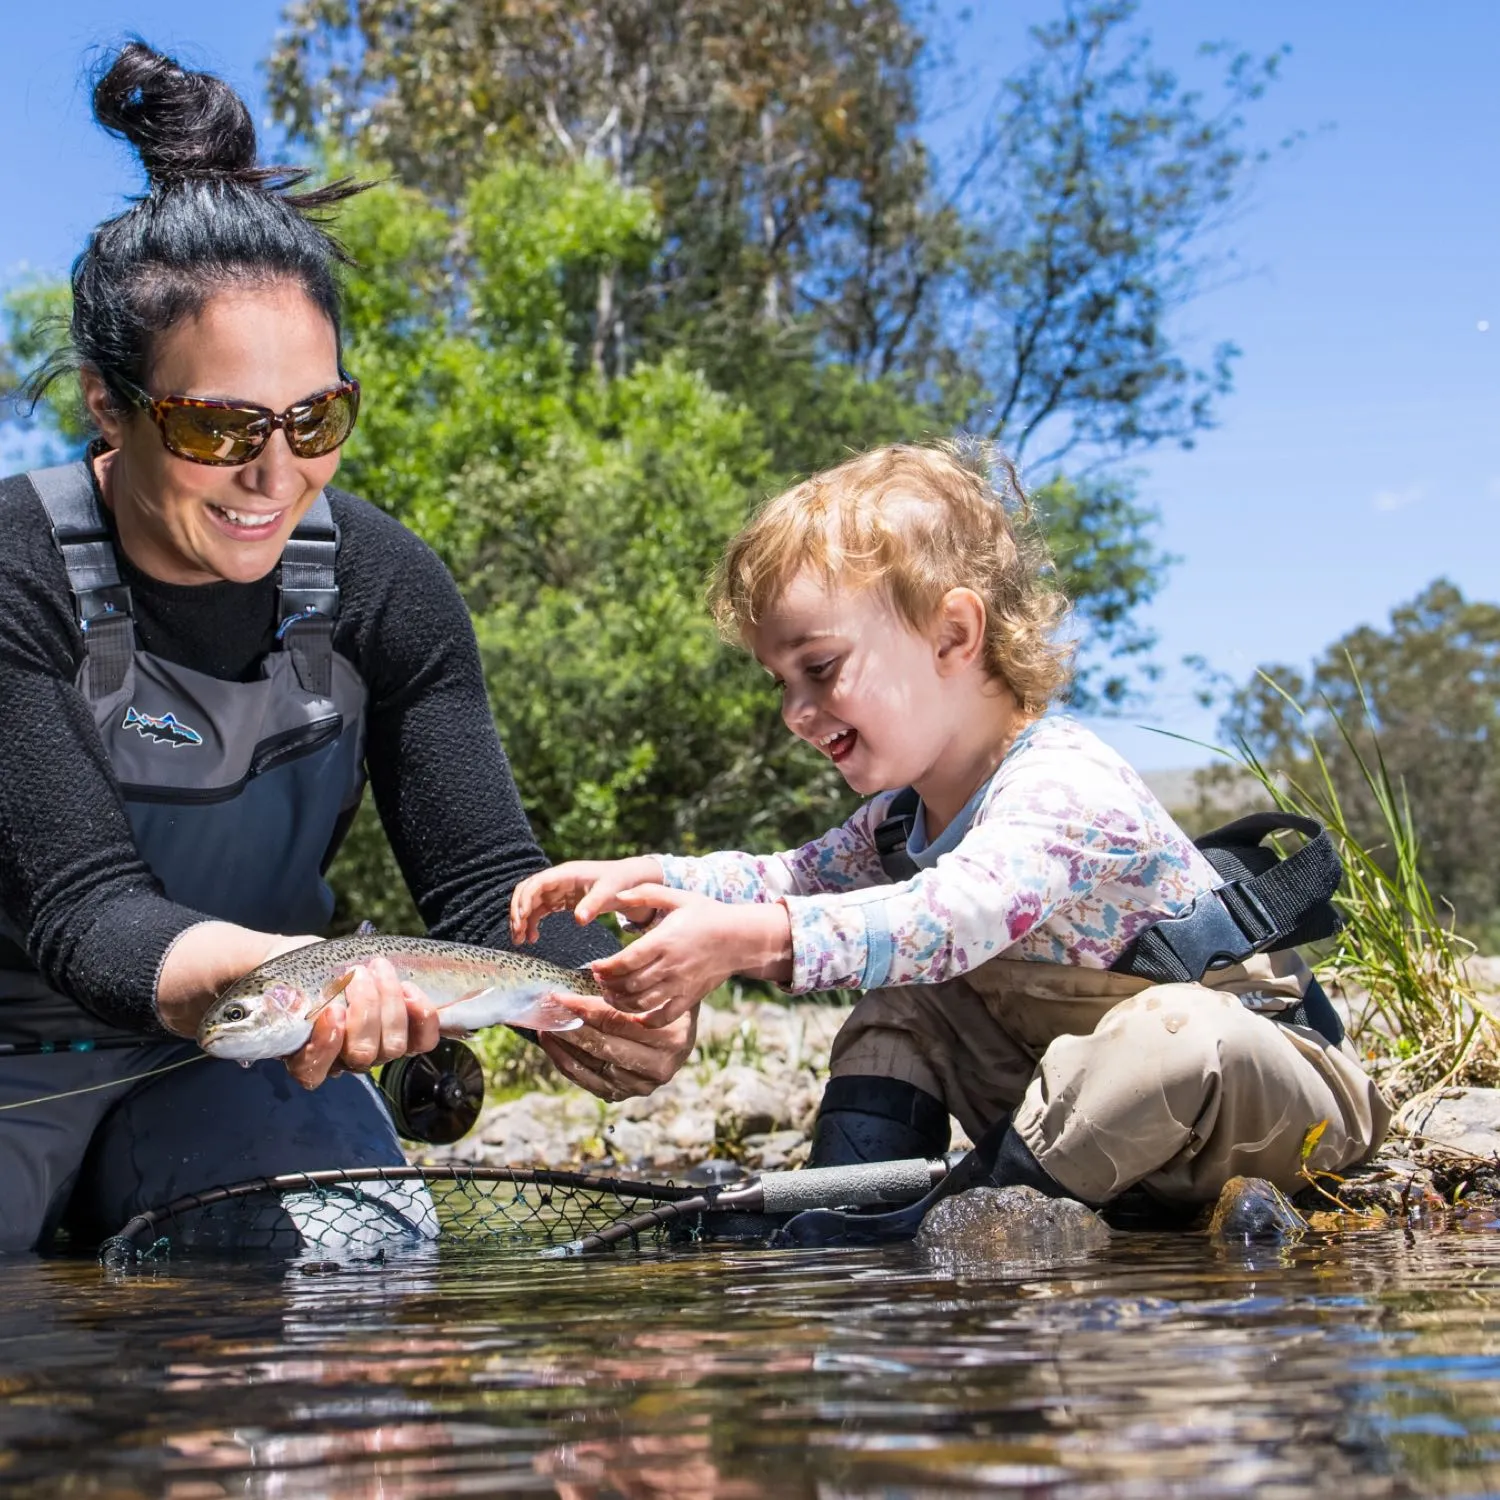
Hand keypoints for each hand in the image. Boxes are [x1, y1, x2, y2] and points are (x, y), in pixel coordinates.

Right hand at [284, 953, 441, 1089]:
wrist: (331, 962)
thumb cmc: (303, 973)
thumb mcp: (285, 981)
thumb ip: (286, 996)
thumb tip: (292, 1001)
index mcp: (306, 1054)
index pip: (312, 1070)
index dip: (325, 1045)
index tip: (331, 1009)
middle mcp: (344, 1060)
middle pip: (362, 1054)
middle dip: (365, 1008)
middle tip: (357, 972)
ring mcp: (378, 1050)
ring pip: (394, 1046)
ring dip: (390, 1002)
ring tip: (378, 968)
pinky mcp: (407, 1036)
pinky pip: (423, 1041)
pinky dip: (421, 1015)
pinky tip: (408, 987)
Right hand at [510, 856, 665, 944]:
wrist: (629, 880)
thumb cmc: (620, 882)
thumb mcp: (609, 892)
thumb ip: (593, 904)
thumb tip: (579, 921)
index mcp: (566, 873)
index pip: (537, 883)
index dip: (526, 899)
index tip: (523, 919)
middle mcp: (557, 880)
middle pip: (527, 891)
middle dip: (518, 911)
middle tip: (517, 934)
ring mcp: (557, 890)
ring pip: (529, 902)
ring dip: (521, 919)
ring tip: (520, 941)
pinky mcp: (559, 900)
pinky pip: (539, 910)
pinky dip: (532, 923)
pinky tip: (533, 938)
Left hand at [539, 996, 697, 1100]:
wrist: (680, 1033)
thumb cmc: (662, 1005)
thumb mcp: (654, 991)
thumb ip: (625, 990)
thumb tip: (579, 980)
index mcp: (671, 1037)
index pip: (616, 1021)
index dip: (583, 1008)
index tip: (558, 996)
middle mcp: (660, 1066)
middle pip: (603, 1046)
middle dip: (569, 1028)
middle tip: (546, 1011)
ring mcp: (642, 1085)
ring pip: (592, 1066)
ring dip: (563, 1046)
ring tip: (545, 1026)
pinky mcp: (626, 1095)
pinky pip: (588, 1081)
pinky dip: (566, 1063)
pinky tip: (553, 1046)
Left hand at [585, 885, 792, 1029]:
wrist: (740, 938)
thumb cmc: (707, 914)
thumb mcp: (677, 897)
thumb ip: (646, 893)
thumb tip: (617, 894)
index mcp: (664, 940)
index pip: (626, 960)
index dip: (606, 967)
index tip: (595, 966)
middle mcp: (670, 965)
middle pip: (630, 984)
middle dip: (608, 985)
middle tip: (599, 981)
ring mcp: (680, 984)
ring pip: (642, 1003)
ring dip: (620, 1002)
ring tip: (611, 995)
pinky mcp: (689, 997)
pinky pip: (664, 1017)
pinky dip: (646, 1020)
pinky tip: (635, 1015)